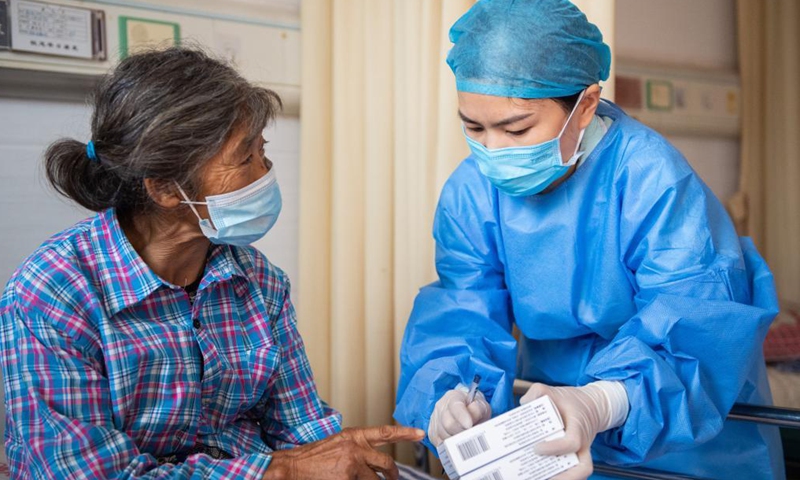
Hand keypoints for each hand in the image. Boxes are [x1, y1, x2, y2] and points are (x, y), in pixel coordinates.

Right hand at [263, 425, 424, 479]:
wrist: (292, 467)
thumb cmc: (312, 458)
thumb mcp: (337, 446)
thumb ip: (357, 449)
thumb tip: (372, 461)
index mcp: (354, 436)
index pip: (385, 433)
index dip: (405, 433)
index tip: (420, 434)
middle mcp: (356, 447)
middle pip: (387, 463)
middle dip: (393, 475)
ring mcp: (353, 463)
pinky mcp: (348, 478)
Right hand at [428, 388, 490, 446]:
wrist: (467, 411)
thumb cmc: (473, 408)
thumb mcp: (481, 405)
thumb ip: (478, 409)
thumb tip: (472, 417)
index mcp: (453, 397)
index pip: (455, 407)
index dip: (462, 417)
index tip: (469, 425)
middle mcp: (440, 407)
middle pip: (448, 424)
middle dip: (463, 432)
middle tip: (473, 435)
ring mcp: (435, 421)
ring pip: (444, 436)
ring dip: (458, 441)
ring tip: (467, 438)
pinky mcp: (433, 434)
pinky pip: (441, 445)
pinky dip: (451, 447)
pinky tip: (459, 443)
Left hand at [521, 382, 626, 479]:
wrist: (592, 406)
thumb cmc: (573, 401)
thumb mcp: (555, 391)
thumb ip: (538, 392)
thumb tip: (524, 404)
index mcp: (578, 427)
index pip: (571, 442)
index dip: (554, 448)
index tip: (537, 448)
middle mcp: (583, 444)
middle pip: (582, 468)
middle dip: (564, 477)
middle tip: (539, 476)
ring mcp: (582, 453)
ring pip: (579, 473)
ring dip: (561, 478)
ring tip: (537, 478)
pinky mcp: (577, 458)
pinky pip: (572, 471)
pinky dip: (559, 475)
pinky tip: (539, 475)